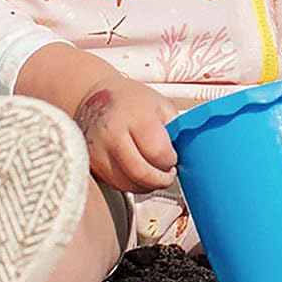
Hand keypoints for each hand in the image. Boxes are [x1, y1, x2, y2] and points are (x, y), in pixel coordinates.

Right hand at [71, 78, 178, 194]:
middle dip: (161, 180)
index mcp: (135, 117)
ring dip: (146, 185)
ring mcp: (98, 151)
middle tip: (168, 174)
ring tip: (153, 173)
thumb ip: (176, 127)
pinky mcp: (90, 163)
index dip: (171, 161)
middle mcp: (113, 135)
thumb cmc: (130, 99)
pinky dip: (130, 184)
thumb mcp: (160, 104)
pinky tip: (136, 172)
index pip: (158, 153)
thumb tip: (191, 152)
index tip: (174, 159)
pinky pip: (114, 184)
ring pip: (127, 184)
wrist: (92, 96)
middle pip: (141, 174)